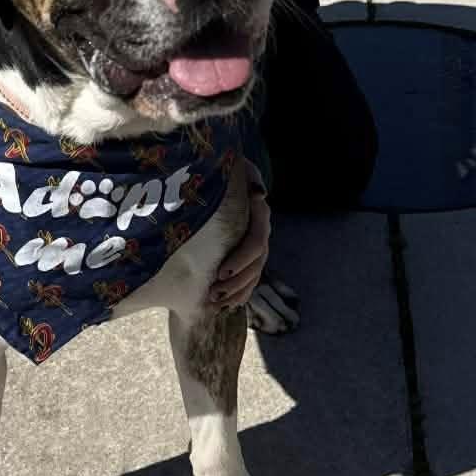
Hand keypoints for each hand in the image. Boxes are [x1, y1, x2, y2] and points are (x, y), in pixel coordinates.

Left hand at [209, 162, 269, 311]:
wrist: (220, 180)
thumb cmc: (226, 172)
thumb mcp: (235, 169)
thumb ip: (248, 176)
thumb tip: (259, 194)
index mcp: (259, 215)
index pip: (256, 242)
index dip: (241, 259)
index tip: (221, 272)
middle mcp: (261, 233)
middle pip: (255, 265)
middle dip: (236, 282)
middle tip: (214, 292)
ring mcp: (257, 247)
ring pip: (254, 275)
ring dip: (236, 291)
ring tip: (215, 302)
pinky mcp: (248, 257)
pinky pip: (250, 281)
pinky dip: (240, 295)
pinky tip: (227, 305)